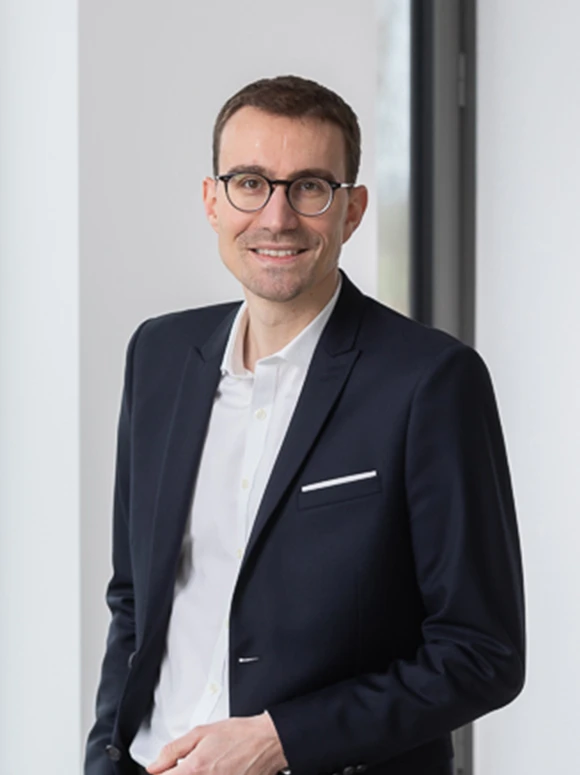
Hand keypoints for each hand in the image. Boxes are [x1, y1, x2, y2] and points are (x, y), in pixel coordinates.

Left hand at [146, 712, 288, 774]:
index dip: (162, 774)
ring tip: (203, 768)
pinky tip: (212, 771)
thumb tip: (155, 766)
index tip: (164, 770)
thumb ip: (173, 750)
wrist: (267, 742)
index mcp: (195, 769)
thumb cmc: (240, 735)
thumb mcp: (201, 732)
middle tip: (181, 768)